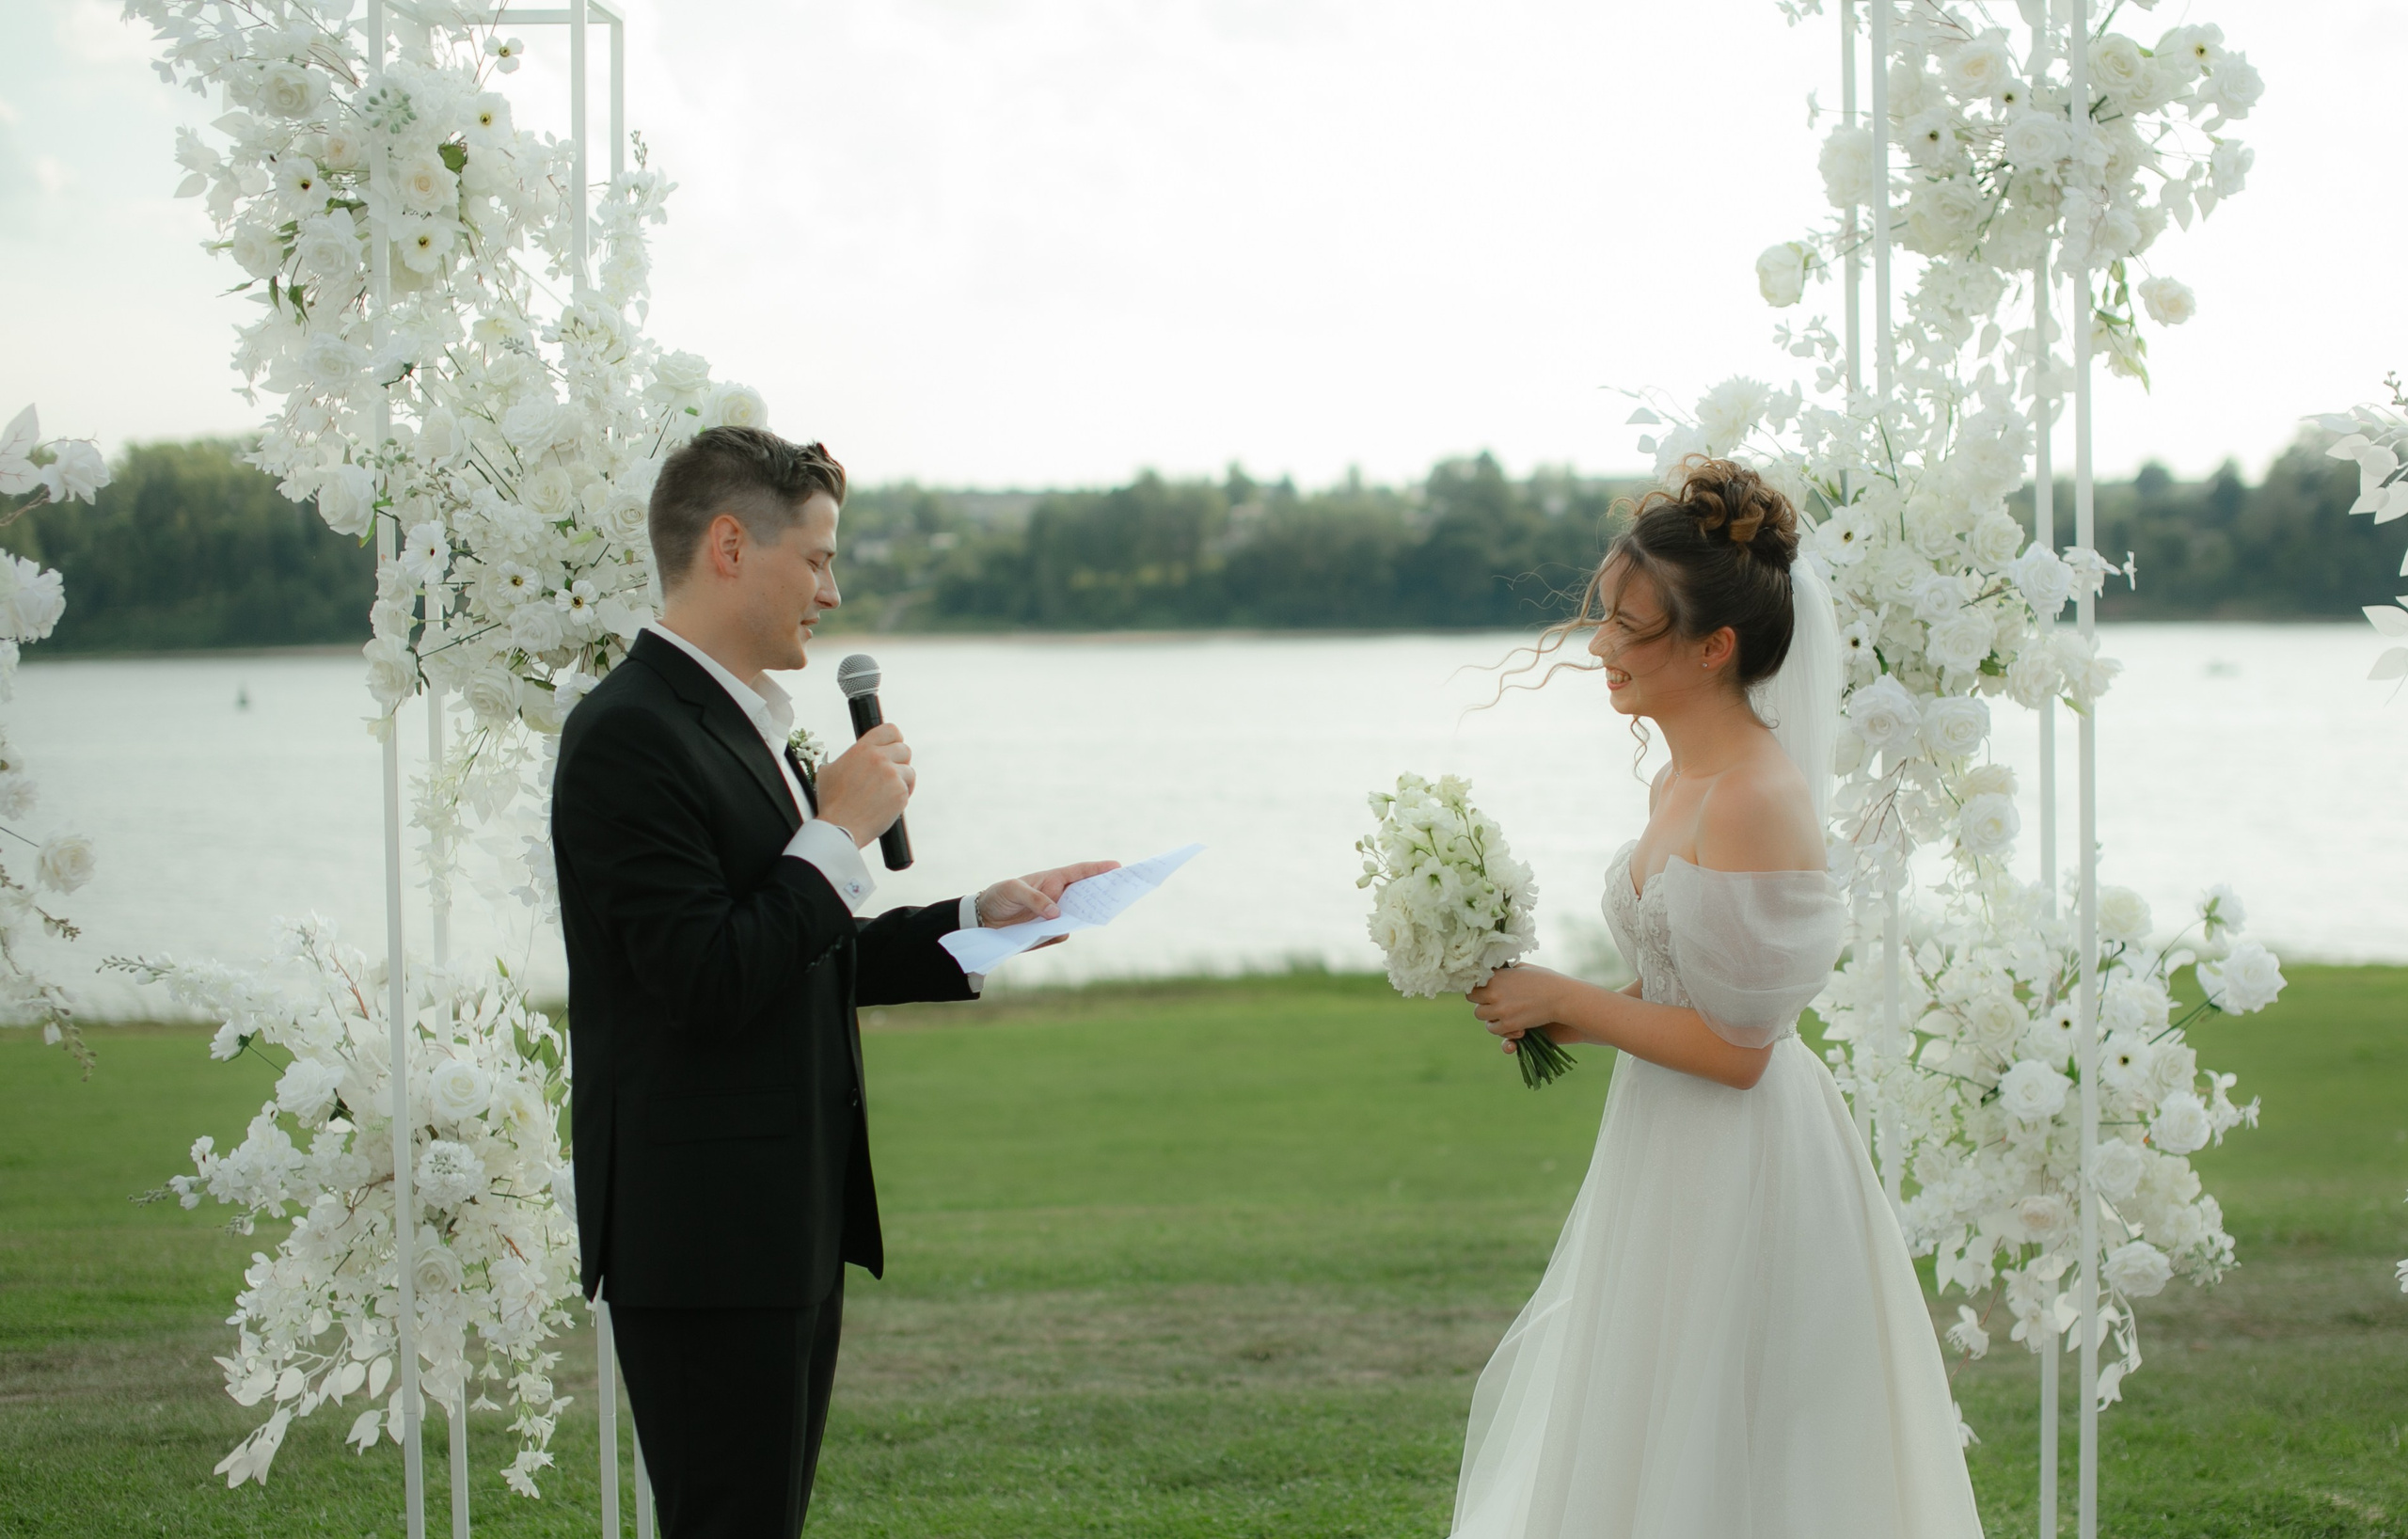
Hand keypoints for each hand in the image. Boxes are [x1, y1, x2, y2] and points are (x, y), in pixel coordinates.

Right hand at [816, 723, 913, 847]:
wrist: (840, 827)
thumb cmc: (832, 803)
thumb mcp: (829, 771)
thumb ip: (845, 759)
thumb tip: (852, 757)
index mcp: (862, 748)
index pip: (890, 730)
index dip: (895, 740)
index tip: (893, 749)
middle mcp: (879, 757)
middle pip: (904, 750)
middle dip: (900, 763)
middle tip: (890, 777)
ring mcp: (891, 774)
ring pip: (909, 771)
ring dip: (902, 782)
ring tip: (886, 795)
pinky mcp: (900, 791)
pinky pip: (908, 789)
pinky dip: (901, 797)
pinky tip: (887, 805)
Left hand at [976, 860, 1120, 950]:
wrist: (984, 920)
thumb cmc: (1000, 896)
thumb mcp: (1013, 890)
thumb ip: (1035, 899)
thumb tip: (1057, 914)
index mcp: (1053, 880)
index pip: (1081, 872)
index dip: (1099, 869)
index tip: (1118, 867)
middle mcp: (1059, 897)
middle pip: (1087, 895)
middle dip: (1102, 894)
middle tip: (1118, 895)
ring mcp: (1056, 916)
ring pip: (1078, 917)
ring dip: (1086, 917)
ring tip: (1095, 916)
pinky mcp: (1049, 933)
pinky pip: (1062, 934)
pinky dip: (1062, 932)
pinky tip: (1055, 931)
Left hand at [1467, 964, 1570, 1052]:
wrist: (1561, 998)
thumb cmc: (1545, 980)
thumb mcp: (1523, 968)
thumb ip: (1506, 970)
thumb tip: (1497, 969)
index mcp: (1496, 976)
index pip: (1473, 980)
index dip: (1477, 984)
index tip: (1483, 986)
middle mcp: (1494, 992)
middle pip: (1471, 997)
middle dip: (1480, 998)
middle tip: (1491, 1000)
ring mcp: (1500, 1010)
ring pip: (1480, 1014)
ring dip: (1488, 1013)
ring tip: (1500, 1011)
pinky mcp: (1508, 1025)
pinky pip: (1493, 1028)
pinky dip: (1499, 1027)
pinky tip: (1510, 1022)